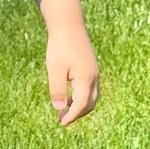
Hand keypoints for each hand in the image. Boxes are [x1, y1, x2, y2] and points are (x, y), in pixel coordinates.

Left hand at [33, 0, 99, 127]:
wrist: (69, 25)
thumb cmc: (60, 47)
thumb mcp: (55, 69)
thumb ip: (58, 89)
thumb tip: (60, 109)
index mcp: (85, 78)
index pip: (81, 105)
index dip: (72, 116)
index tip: (61, 123)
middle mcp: (93, 77)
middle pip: (89, 104)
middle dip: (77, 114)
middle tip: (61, 120)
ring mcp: (94, 72)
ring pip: (92, 97)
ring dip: (79, 107)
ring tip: (63, 111)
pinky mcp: (91, 68)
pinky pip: (90, 89)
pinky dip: (81, 97)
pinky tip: (68, 97)